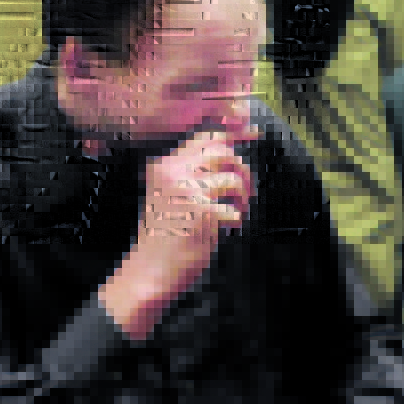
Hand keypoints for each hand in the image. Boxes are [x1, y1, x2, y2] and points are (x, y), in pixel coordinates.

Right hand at [99, 125, 258, 339]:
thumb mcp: (171, 195)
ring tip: (238, 210)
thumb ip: (195, 173)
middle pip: (223, 151)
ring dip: (244, 195)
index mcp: (164, 165)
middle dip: (242, 169)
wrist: (149, 272)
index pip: (205, 137)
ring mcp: (187, 191)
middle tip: (245, 191)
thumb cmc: (165, 236)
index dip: (235, 135)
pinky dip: (237, 220)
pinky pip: (235, 209)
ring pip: (233, 177)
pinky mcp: (201, 213)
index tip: (255, 132)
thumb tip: (232, 153)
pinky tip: (227, 229)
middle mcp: (173, 172)